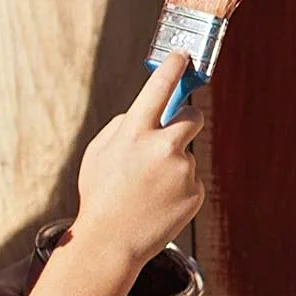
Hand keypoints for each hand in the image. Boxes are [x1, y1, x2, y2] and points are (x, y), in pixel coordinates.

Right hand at [72, 52, 205, 270]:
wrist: (111, 242)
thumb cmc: (101, 194)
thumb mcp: (99, 152)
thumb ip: (125, 126)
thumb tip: (152, 112)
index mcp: (134, 133)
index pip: (158, 89)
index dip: (173, 68)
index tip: (183, 53)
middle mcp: (162, 148)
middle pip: (193, 117)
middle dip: (187, 119)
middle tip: (175, 130)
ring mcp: (182, 171)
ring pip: (187, 154)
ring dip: (173, 164)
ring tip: (149, 189)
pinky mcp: (195, 192)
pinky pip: (191, 180)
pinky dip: (178, 188)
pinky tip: (158, 202)